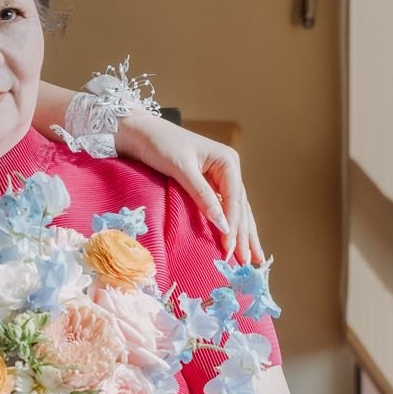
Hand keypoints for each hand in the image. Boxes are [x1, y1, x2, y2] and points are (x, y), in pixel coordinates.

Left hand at [114, 114, 263, 264]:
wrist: (139, 131)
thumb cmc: (159, 144)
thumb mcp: (181, 168)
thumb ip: (202, 196)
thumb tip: (223, 225)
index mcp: (227, 161)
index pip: (235, 200)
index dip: (234, 226)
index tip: (230, 248)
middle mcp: (228, 168)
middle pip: (240, 207)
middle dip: (245, 235)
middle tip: (250, 262)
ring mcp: (219, 176)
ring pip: (236, 210)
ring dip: (243, 234)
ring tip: (253, 258)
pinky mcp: (208, 184)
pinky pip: (223, 208)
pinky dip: (229, 225)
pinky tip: (236, 240)